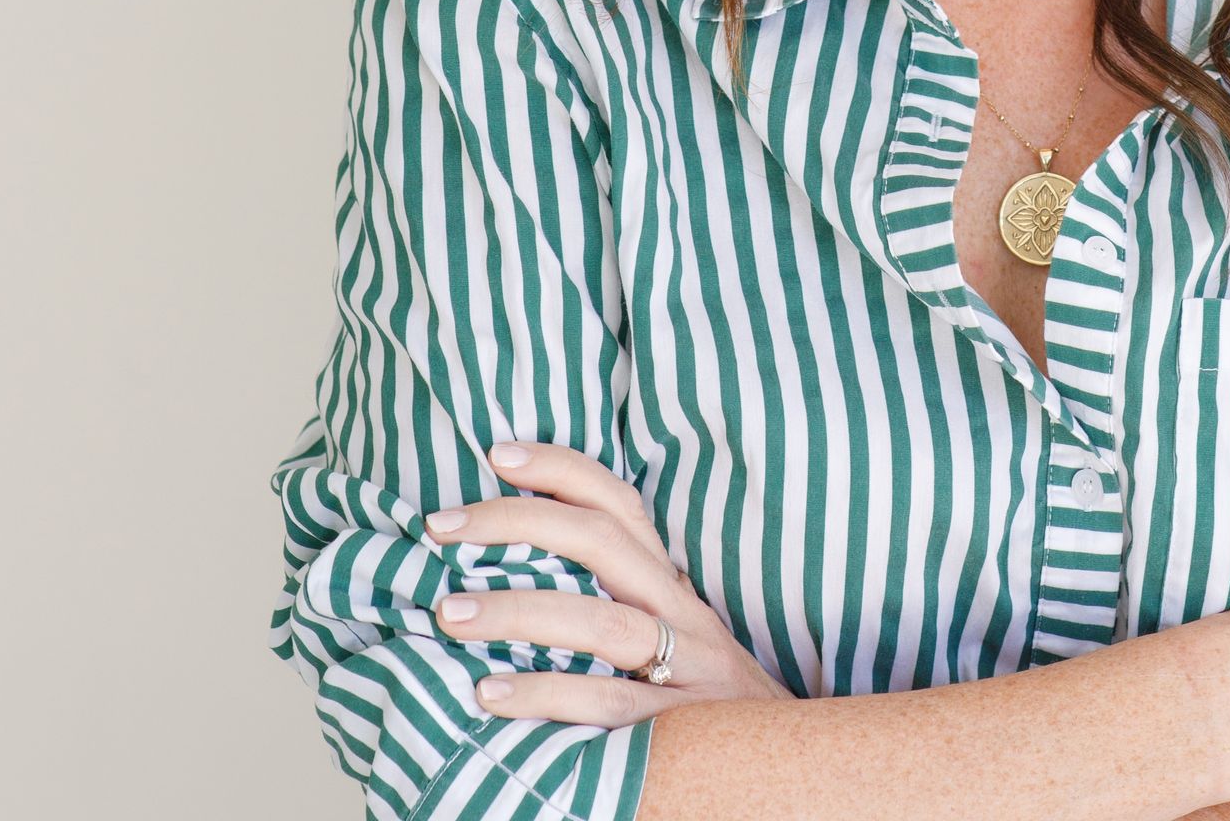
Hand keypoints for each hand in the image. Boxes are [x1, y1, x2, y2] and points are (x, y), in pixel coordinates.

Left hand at [424, 439, 795, 726]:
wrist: (787, 776)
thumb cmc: (708, 708)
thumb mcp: (673, 642)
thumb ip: (617, 606)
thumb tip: (523, 574)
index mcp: (672, 587)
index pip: (620, 505)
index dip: (562, 469)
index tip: (498, 453)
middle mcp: (682, 614)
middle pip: (602, 541)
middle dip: (517, 521)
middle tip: (442, 526)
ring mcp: (685, 671)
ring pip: (600, 621)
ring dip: (516, 610)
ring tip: (448, 612)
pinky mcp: (678, 732)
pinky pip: (606, 704)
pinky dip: (544, 695)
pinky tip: (488, 695)